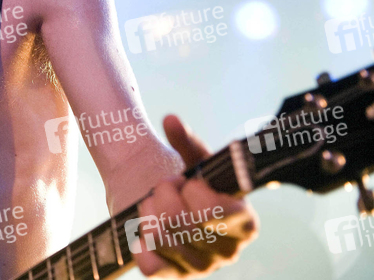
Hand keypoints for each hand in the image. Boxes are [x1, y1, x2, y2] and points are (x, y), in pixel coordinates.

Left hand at [133, 115, 258, 277]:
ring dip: (148, 210)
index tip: (186, 180)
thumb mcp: (191, 158)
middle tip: (164, 185)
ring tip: (153, 202)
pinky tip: (143, 227)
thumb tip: (171, 120)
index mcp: (244, 222)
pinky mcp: (173, 275)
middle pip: (179, 221)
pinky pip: (150, 267)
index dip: (194, 191)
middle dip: (163, 193)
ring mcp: (200, 267)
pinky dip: (140, 243)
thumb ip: (185, 139)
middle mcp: (227, 250)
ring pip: (161, 238)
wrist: (159, 195)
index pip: (217, 211)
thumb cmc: (186, 178)